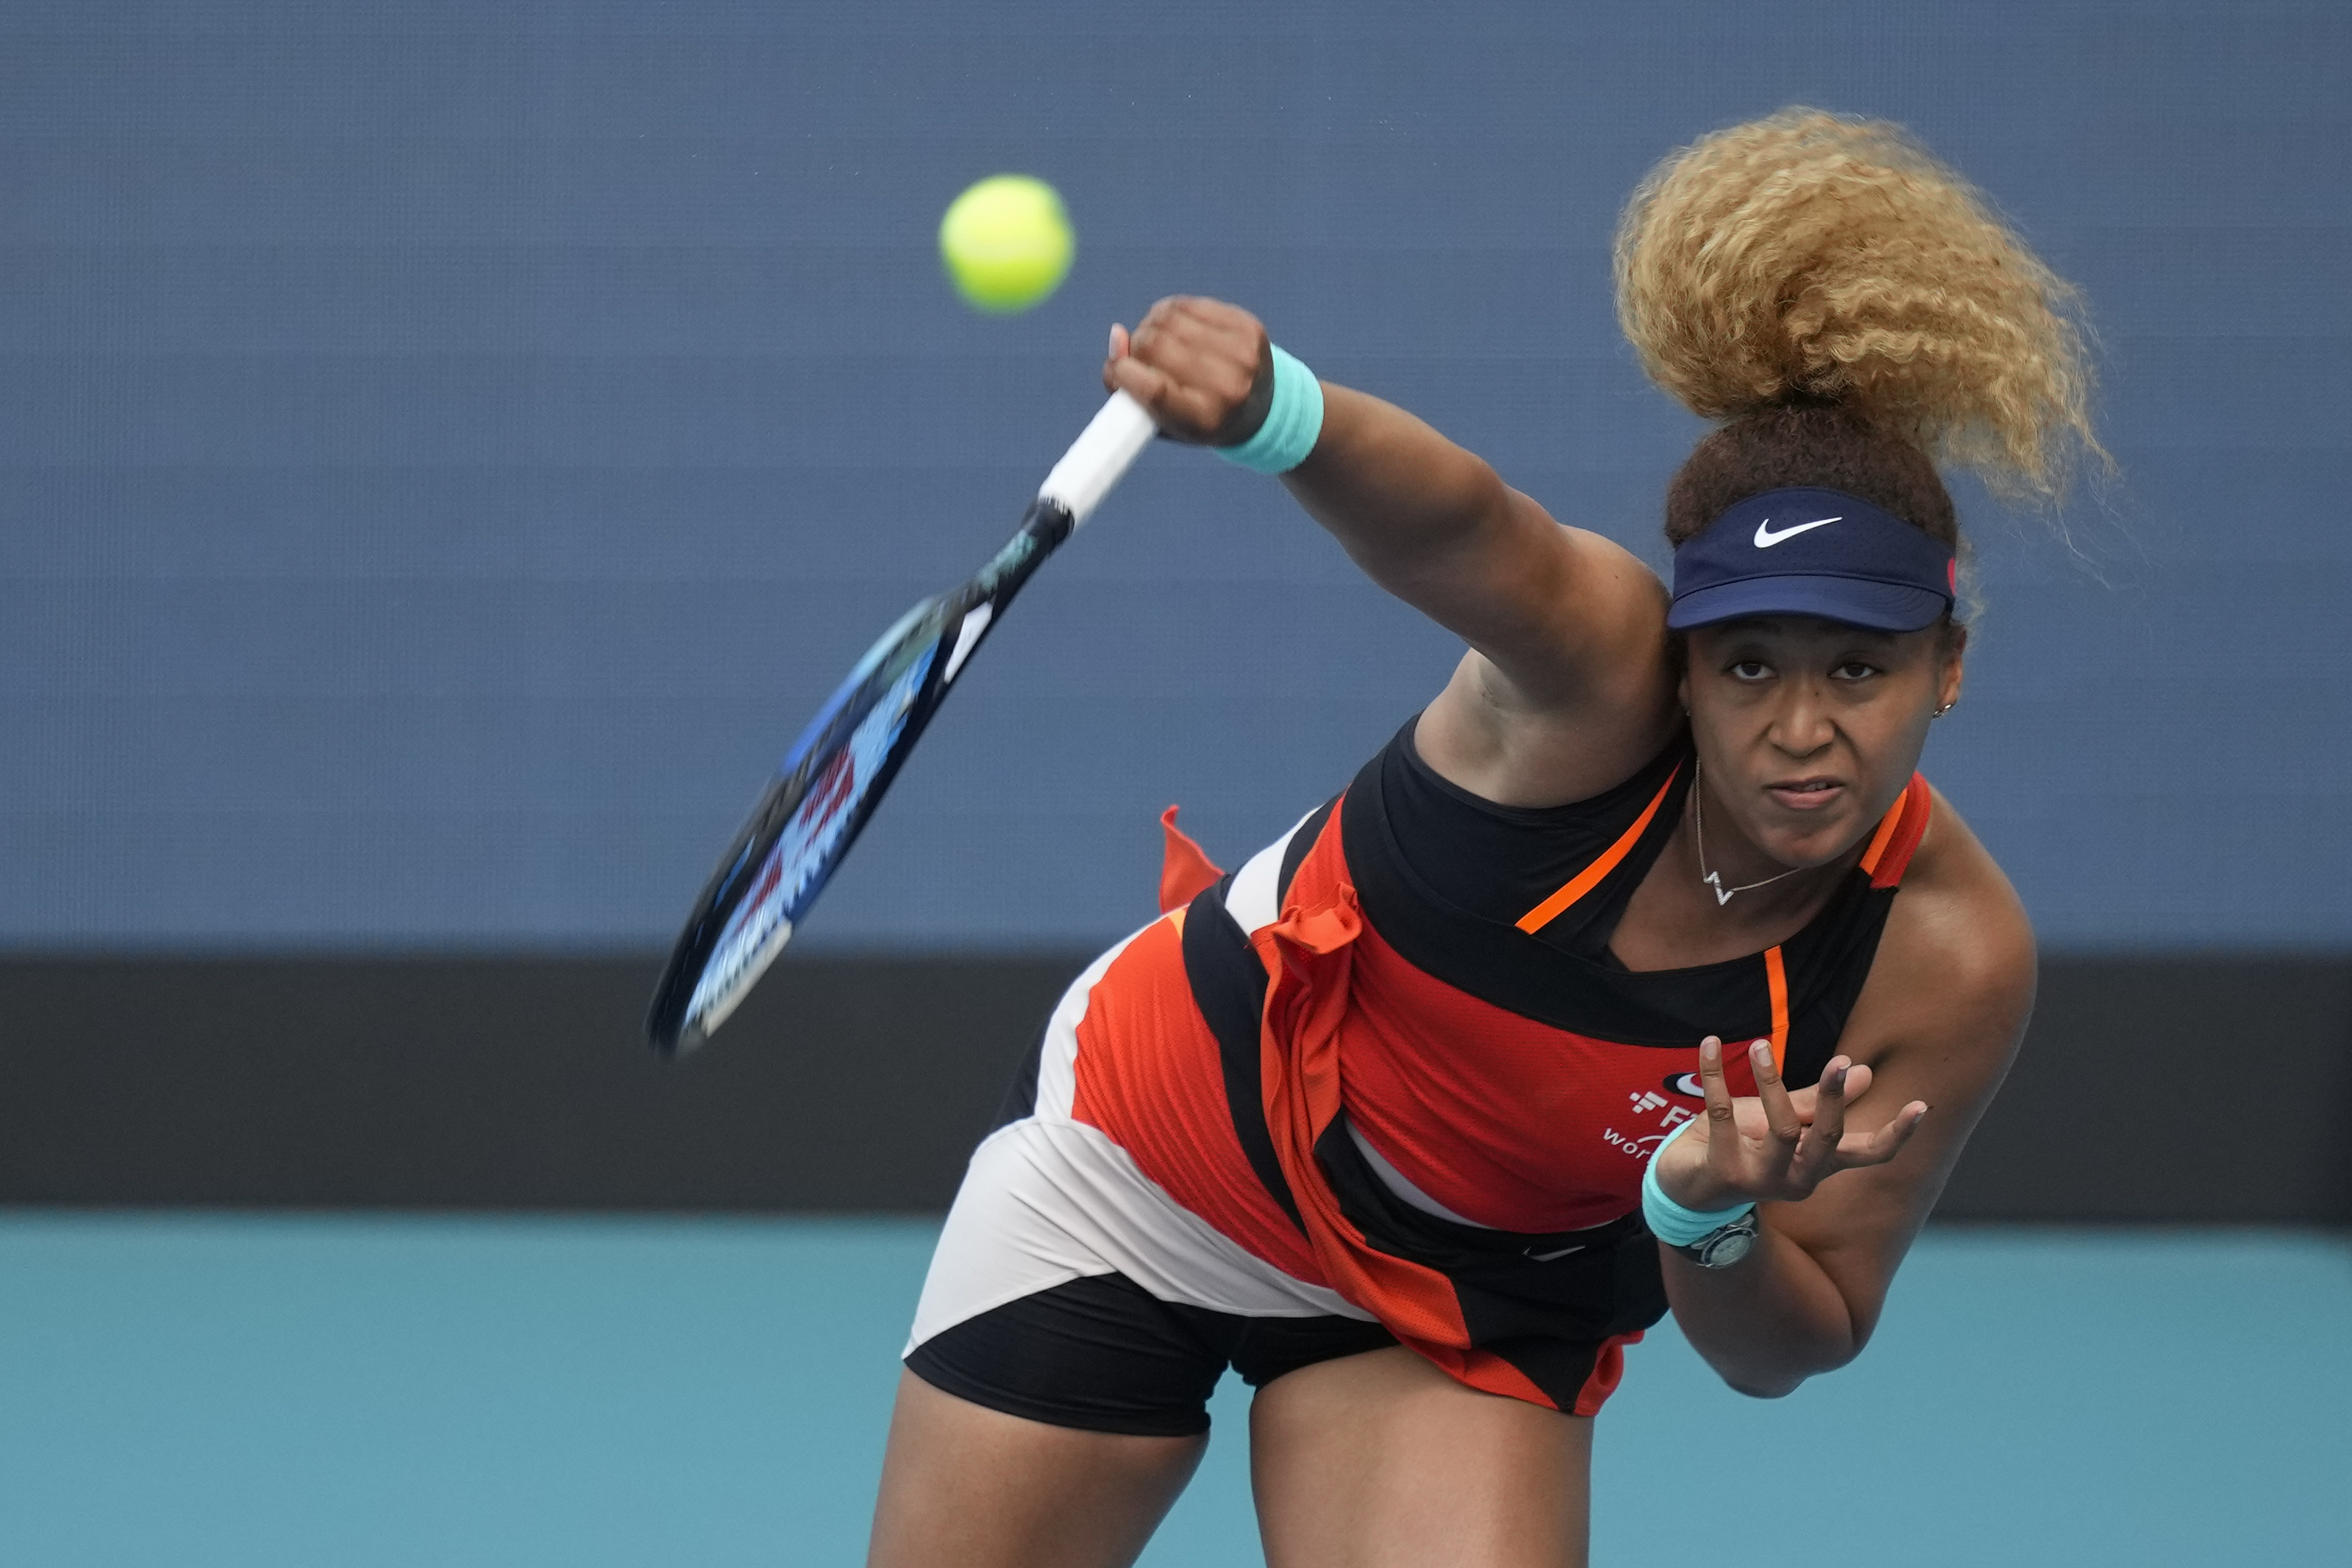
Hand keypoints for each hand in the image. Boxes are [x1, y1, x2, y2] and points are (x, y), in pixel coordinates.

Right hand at [1102, 296, 1272, 445]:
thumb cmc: (1198, 418)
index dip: (1124, 373)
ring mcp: (1241, 352)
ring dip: (1151, 326)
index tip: (1117, 369)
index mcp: (1205, 419)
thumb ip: (1129, 389)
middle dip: (1136, 348)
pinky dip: (1171, 313)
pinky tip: (1175, 327)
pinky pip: (1188, 304)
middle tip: (1139, 357)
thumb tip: (1117, 334)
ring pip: (1168, 318)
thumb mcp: (1162, 421)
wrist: (1260, 409)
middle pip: (1155, 346)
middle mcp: (1228, 386)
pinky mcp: (1246, 325)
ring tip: (1156, 341)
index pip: (1154, 388)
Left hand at [1655, 1036, 1927, 1211]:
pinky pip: (1722, 1114)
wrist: (1683, 1184)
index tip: (1923, 1105)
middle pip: (1828, 1140)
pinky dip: (1713, 1076)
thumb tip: (1867, 1073)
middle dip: (1836, 1099)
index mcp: (1817, 1165)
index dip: (1896, 1134)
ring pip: (1780, 1129)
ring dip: (1769, 1081)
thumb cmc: (1740, 1147)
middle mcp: (1796, 1179)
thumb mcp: (1780, 1122)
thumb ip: (1816, 1103)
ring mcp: (1760, 1180)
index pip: (1867, 1154)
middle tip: (1840, 1061)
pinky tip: (1707, 1045)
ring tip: (1757, 1045)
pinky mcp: (1722, 1172)